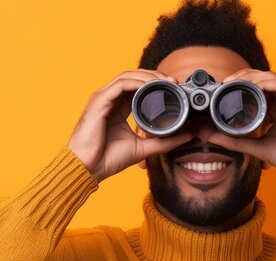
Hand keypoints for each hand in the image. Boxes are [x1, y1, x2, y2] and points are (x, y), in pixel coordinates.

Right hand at [68, 70, 192, 181]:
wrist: (88, 169)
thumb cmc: (108, 159)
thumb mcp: (143, 147)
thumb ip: (165, 141)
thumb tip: (187, 135)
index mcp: (118, 108)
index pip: (138, 87)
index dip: (156, 83)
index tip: (175, 88)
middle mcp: (110, 100)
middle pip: (134, 77)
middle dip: (155, 76)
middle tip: (173, 81)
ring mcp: (103, 98)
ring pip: (127, 76)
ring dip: (147, 76)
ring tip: (164, 81)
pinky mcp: (99, 101)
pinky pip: (120, 84)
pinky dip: (136, 82)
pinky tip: (149, 86)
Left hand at [208, 70, 275, 184]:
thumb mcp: (256, 146)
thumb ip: (235, 141)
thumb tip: (213, 137)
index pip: (260, 87)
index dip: (242, 84)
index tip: (224, 88)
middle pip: (264, 78)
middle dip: (243, 76)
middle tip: (226, 82)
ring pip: (271, 77)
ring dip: (251, 76)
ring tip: (234, 81)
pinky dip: (264, 83)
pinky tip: (250, 86)